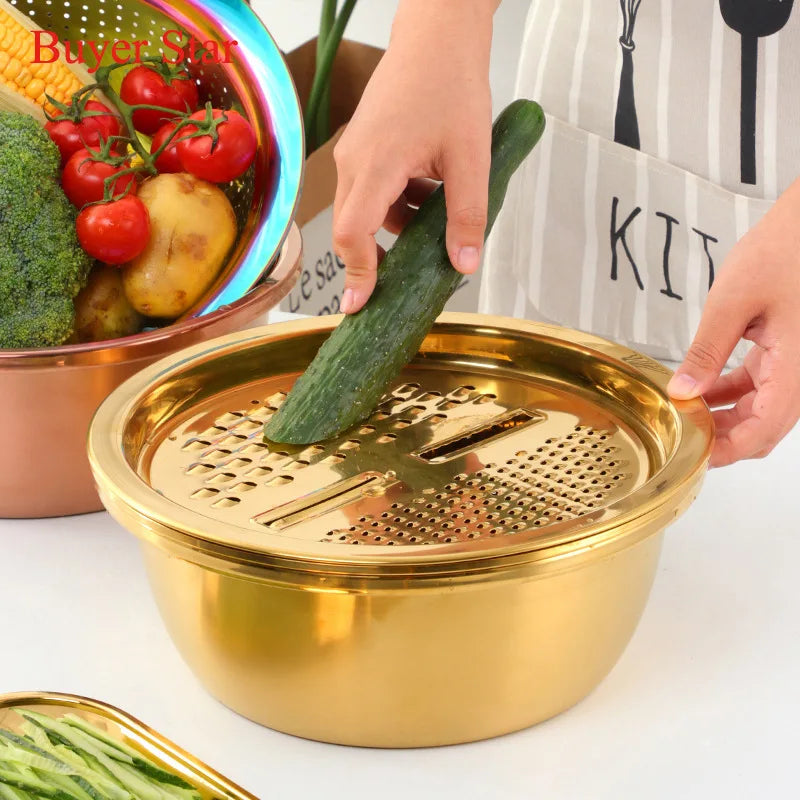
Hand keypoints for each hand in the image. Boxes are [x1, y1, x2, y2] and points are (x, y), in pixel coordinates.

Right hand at [331, 0, 497, 313]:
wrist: (437, 35)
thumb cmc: (452, 84)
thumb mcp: (471, 159)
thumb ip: (467, 216)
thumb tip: (465, 266)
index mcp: (375, 166)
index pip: (353, 234)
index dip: (357, 274)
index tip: (360, 307)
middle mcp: (354, 162)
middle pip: (354, 229)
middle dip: (378, 258)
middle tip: (404, 282)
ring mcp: (355, 153)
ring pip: (367, 211)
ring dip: (398, 226)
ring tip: (438, 212)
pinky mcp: (363, 147)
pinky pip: (374, 191)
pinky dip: (398, 203)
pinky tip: (430, 190)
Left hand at [668, 178, 799, 466]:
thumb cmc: (783, 252)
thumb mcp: (731, 303)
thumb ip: (706, 352)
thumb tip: (682, 391)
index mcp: (796, 368)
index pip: (762, 431)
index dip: (727, 450)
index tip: (693, 454)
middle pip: (764, 428)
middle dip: (724, 438)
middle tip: (683, 436)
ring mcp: (797, 365)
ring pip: (763, 410)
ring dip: (726, 417)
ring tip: (687, 415)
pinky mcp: (788, 352)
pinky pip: (761, 386)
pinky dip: (732, 394)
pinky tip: (701, 391)